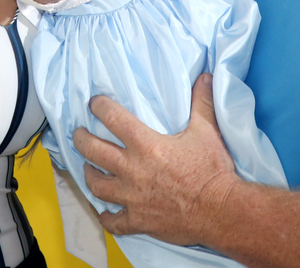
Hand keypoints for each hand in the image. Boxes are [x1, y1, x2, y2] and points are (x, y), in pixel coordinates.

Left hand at [74, 74, 240, 245]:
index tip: (94, 103)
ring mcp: (132, 197)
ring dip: (89, 175)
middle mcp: (133, 170)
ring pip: (97, 186)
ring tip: (87, 168)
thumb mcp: (208, 131)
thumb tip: (205, 77)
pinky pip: (114, 222)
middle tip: (78, 134)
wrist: (221, 211)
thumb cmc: (213, 171)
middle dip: (81, 140)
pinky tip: (104, 213)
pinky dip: (106, 218)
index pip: (114, 119)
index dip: (100, 107)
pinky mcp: (138, 220)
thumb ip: (202, 102)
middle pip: (94, 151)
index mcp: (146, 145)